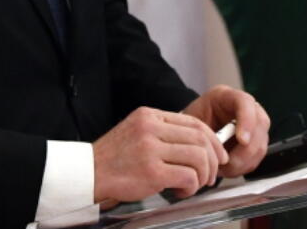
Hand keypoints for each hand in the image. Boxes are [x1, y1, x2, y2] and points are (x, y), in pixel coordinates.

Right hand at [93, 106, 228, 203]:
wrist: (88, 174)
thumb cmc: (114, 158)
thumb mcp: (137, 132)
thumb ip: (163, 133)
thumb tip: (198, 144)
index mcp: (150, 115)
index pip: (194, 121)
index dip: (213, 139)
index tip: (218, 154)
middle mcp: (151, 128)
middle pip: (200, 138)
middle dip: (213, 159)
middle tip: (210, 175)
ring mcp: (150, 149)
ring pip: (198, 157)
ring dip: (204, 175)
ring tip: (195, 184)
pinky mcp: (151, 172)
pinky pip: (188, 176)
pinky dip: (191, 186)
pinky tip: (181, 191)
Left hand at [181, 84, 270, 176]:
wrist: (192, 134)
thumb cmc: (190, 126)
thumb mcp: (192, 123)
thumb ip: (206, 133)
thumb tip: (220, 153)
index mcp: (226, 96)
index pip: (245, 101)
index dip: (247, 121)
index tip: (242, 140)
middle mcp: (245, 107)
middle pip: (260, 123)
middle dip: (247, 148)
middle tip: (230, 162)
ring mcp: (253, 124)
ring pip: (260, 144)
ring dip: (244, 161)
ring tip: (223, 168)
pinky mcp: (255, 142)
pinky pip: (256, 158)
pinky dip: (243, 167)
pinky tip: (228, 168)